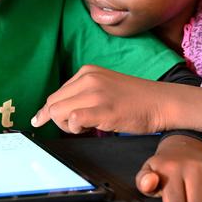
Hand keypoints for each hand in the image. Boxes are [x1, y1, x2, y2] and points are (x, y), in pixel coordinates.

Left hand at [32, 65, 169, 133]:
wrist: (161, 102)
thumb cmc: (135, 99)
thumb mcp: (104, 86)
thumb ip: (83, 93)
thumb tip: (58, 111)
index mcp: (87, 72)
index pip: (56, 94)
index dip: (50, 111)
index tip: (40, 120)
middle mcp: (88, 78)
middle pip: (53, 103)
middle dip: (58, 120)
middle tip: (78, 128)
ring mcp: (95, 93)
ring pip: (58, 112)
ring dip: (67, 126)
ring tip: (88, 127)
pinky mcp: (103, 109)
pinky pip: (73, 120)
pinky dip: (75, 128)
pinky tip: (90, 129)